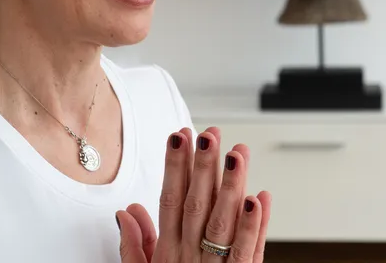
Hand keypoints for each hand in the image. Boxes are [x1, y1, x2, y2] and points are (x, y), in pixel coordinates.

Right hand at [117, 127, 271, 261]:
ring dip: (231, 188)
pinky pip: (248, 254)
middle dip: (202, 168)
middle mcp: (190, 258)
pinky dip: (255, 227)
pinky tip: (260, 199)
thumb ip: (135, 245)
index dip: (174, 168)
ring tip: (238, 155)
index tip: (179, 137)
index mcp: (168, 252)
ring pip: (224, 225)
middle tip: (208, 135)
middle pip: (197, 207)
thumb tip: (126, 212)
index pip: (169, 201)